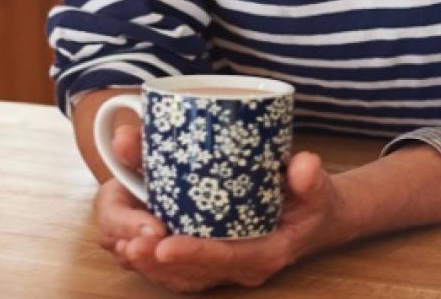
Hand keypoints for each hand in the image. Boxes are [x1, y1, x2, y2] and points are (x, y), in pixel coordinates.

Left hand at [97, 125, 349, 292]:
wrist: (319, 220)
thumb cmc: (316, 203)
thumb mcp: (319, 188)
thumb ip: (311, 178)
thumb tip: (304, 164)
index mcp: (265, 253)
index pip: (224, 257)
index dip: (192, 253)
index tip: (162, 242)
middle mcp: (240, 267)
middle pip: (190, 273)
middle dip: (156, 260)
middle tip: (129, 241)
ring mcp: (222, 267)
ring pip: (176, 275)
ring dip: (146, 263)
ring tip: (121, 243)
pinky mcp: (209, 259)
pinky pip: (175, 268)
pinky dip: (149, 258)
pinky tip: (127, 241)